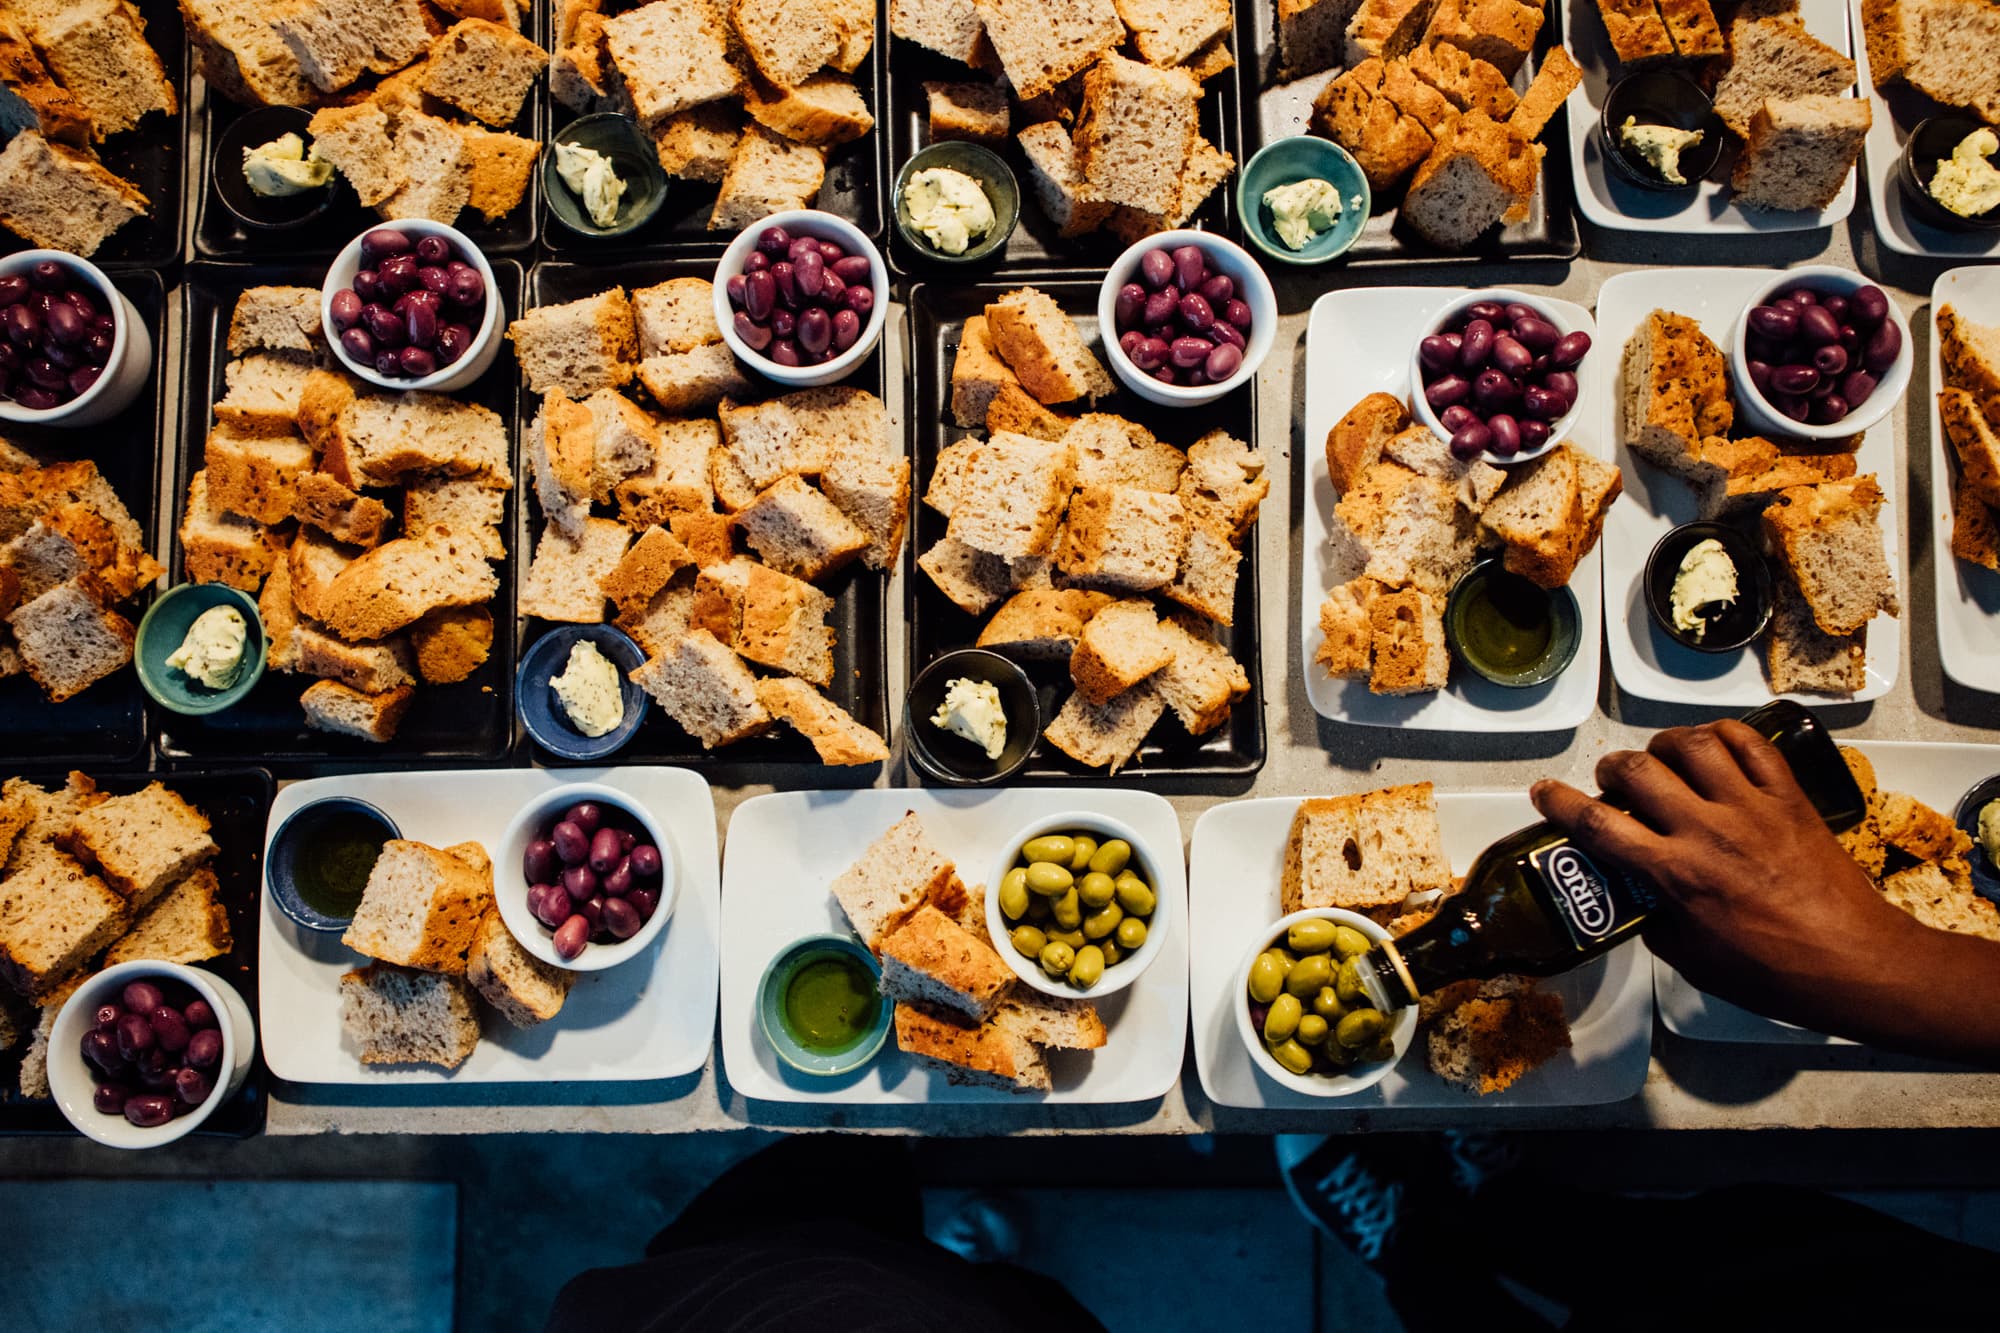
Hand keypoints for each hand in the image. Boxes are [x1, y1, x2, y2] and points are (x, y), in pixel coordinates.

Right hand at [1529, 721, 1926, 1033]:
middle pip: (1638, 772)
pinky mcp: (1789, 798)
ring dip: (1663, 744)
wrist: (1854, 962)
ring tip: (1661, 759)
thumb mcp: (1695, 961)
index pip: (1600, 826)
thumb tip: (1642, 903)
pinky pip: (1750, 744)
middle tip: (1612, 781)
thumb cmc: (1775, 973)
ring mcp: (1751, 807)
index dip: (1561, 804)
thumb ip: (1658, 923)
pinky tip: (1712, 745)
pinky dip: (1722, 734)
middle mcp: (1707, 830)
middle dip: (1612, 769)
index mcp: (1677, 875)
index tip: (1544, 792)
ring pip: (1692, 744)